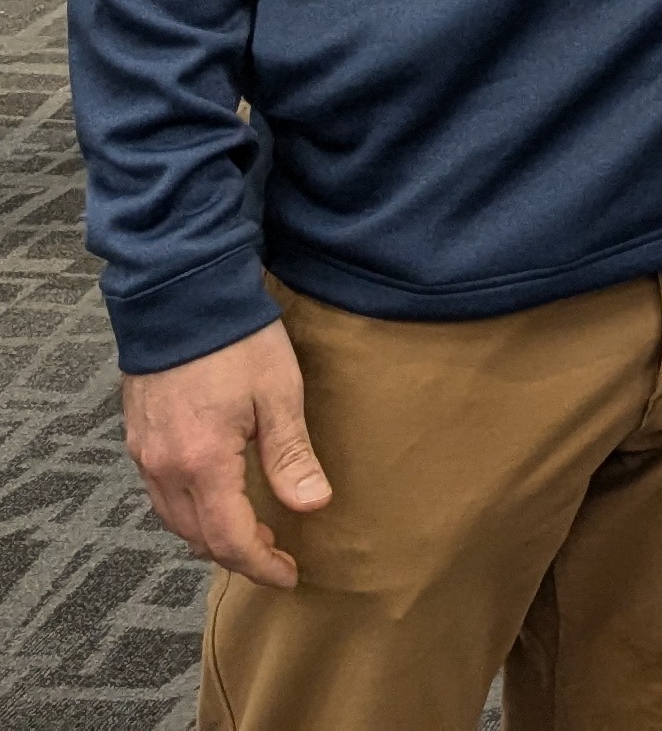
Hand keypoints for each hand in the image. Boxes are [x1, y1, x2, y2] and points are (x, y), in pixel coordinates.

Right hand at [121, 322, 329, 588]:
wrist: (184, 296)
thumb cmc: (238, 340)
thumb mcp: (278, 393)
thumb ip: (291, 455)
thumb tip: (312, 506)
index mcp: (201, 464)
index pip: (228, 538)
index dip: (259, 563)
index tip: (289, 574)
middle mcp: (164, 468)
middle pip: (197, 536)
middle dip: (237, 553)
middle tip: (276, 553)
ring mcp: (145, 454)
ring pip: (175, 518)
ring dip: (211, 533)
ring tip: (252, 530)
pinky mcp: (139, 436)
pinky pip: (162, 493)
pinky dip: (191, 508)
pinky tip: (217, 497)